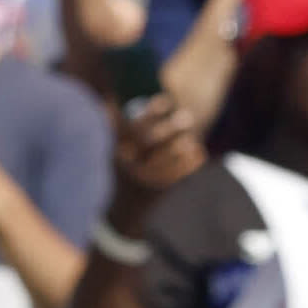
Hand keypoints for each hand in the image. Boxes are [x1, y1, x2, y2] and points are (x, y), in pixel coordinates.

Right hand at [106, 88, 205, 211]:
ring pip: (164, 160)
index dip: (152, 111)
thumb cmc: (122, 168)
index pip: (134, 127)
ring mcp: (142, 179)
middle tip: (188, 116)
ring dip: (181, 147)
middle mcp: (127, 165)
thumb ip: (115, 124)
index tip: (167, 99)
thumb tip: (107, 98)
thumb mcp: (113, 148)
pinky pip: (175, 175)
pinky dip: (188, 164)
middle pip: (151, 143)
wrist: (125, 209)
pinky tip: (200, 152)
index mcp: (117, 150)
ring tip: (192, 138)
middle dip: (170, 128)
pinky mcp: (156, 192)